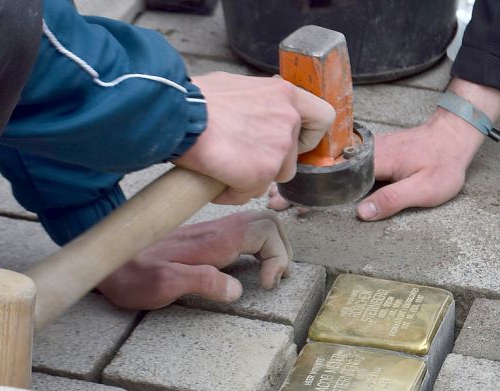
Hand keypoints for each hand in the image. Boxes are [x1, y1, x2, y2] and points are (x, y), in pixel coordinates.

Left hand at [97, 211, 292, 309]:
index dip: (277, 257)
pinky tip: (251, 267)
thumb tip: (236, 289)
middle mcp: (217, 230)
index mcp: (213, 240)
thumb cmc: (133, 276)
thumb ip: (200, 281)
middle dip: (282, 249)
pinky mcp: (207, 237)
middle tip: (274, 279)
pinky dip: (259, 247)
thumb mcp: (163, 285)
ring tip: (269, 274)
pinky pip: (245, 231)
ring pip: (259, 224)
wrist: (109, 262)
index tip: (266, 286)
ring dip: (273, 247)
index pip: (265, 231)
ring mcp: (213, 231)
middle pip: (269, 221)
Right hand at [177, 72, 335, 205]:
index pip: (322, 118)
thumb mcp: (238, 88)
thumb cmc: (198, 100)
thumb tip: (258, 112)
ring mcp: (278, 148)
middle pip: (291, 159)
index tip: (294, 144)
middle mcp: (288, 120)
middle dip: (267, 165)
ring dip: (249, 179)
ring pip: (272, 178)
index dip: (310, 136)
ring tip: (222, 169)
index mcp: (286, 95)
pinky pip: (250, 193)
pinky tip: (214, 181)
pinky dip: (231, 192)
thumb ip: (259, 103)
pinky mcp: (262, 172)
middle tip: (242, 160)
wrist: (177, 114)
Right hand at [267, 78, 499, 220]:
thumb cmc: (443, 164)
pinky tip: (310, 182)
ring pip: (331, 165)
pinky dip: (323, 172)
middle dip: (299, 183)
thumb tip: (361, 214)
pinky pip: (341, 163)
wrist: (453, 137)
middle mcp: (366, 152)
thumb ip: (393, 200)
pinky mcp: (370, 153)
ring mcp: (367, 151)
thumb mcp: (425, 188)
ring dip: (307, 178)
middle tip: (274, 199)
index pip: (336, 176)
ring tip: (283, 193)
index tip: (289, 199)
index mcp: (376, 160)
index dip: (310, 189)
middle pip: (325, 169)